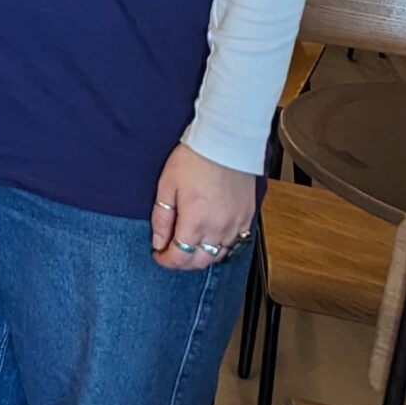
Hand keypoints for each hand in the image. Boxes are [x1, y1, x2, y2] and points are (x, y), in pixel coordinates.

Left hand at [150, 143, 257, 271]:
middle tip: (171, 251)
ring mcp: (235, 225)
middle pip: (200, 262)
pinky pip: (235, 243)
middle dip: (182, 262)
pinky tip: (211, 238)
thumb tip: (158, 241)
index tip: (158, 255)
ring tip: (190, 245)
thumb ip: (162, 218)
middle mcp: (218, 228)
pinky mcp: (247, 217)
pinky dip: (221, 246)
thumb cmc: (195, 159)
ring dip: (202, 256)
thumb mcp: (167, 186)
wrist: (225, 143)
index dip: (166, 261)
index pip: (180, 257)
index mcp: (195, 222)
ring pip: (219, 255)